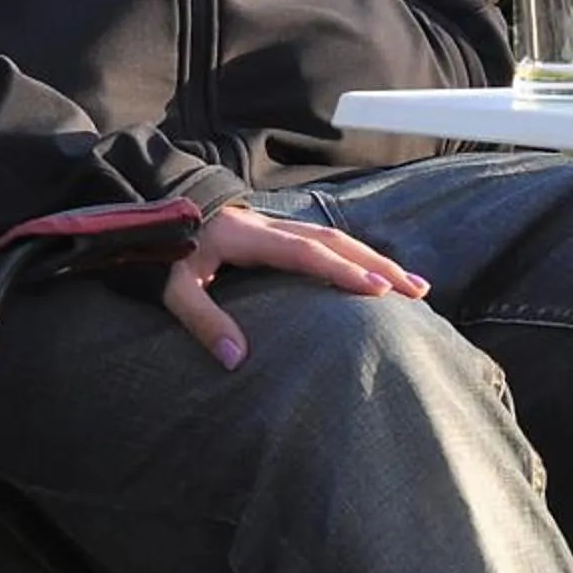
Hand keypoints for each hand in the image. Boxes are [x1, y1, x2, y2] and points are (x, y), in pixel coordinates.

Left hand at [161, 201, 427, 371]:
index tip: (380, 290)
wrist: (155, 212)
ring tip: (412, 285)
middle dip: (378, 265)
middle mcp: (270, 226)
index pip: (307, 253)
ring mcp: (275, 225)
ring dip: (374, 259)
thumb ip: (203, 321)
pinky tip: (374, 275)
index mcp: (249, 238)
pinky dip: (355, 257)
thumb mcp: (173, 288)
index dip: (344, 270)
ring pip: (335, 238)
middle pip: (334, 241)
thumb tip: (236, 360)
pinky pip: (325, 242)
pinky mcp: (275, 232)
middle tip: (417, 291)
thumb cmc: (164, 252)